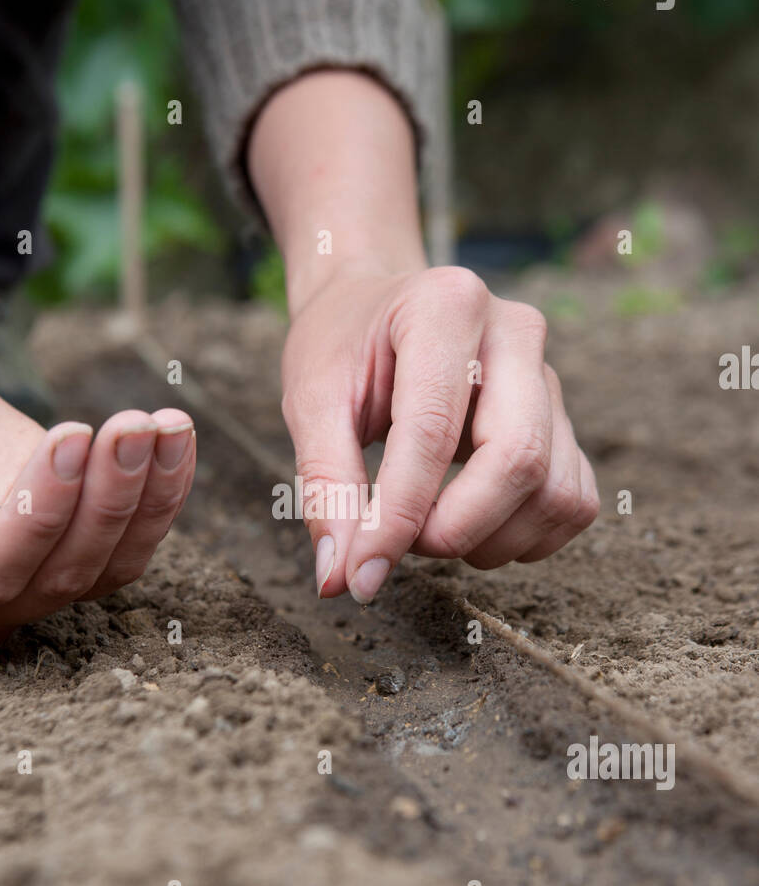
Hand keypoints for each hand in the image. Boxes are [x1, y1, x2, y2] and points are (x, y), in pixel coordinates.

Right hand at [0, 325, 194, 647]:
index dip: (37, 511)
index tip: (70, 437)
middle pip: (61, 572)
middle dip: (107, 495)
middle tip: (132, 426)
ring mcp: (37, 589)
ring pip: (109, 564)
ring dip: (148, 494)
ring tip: (166, 425)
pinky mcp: (81, 559)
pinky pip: (133, 544)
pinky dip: (165, 493)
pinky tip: (178, 439)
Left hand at [280, 264, 598, 601]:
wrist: (376, 307)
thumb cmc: (343, 347)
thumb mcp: (311, 402)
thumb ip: (327, 487)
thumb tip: (342, 578)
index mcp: (446, 306)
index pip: (433, 432)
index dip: (398, 517)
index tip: (362, 574)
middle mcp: (515, 334)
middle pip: (519, 460)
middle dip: (457, 529)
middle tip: (403, 542)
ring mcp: (550, 377)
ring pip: (555, 491)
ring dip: (494, 540)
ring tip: (433, 528)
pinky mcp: (563, 420)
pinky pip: (573, 501)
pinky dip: (527, 536)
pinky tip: (474, 524)